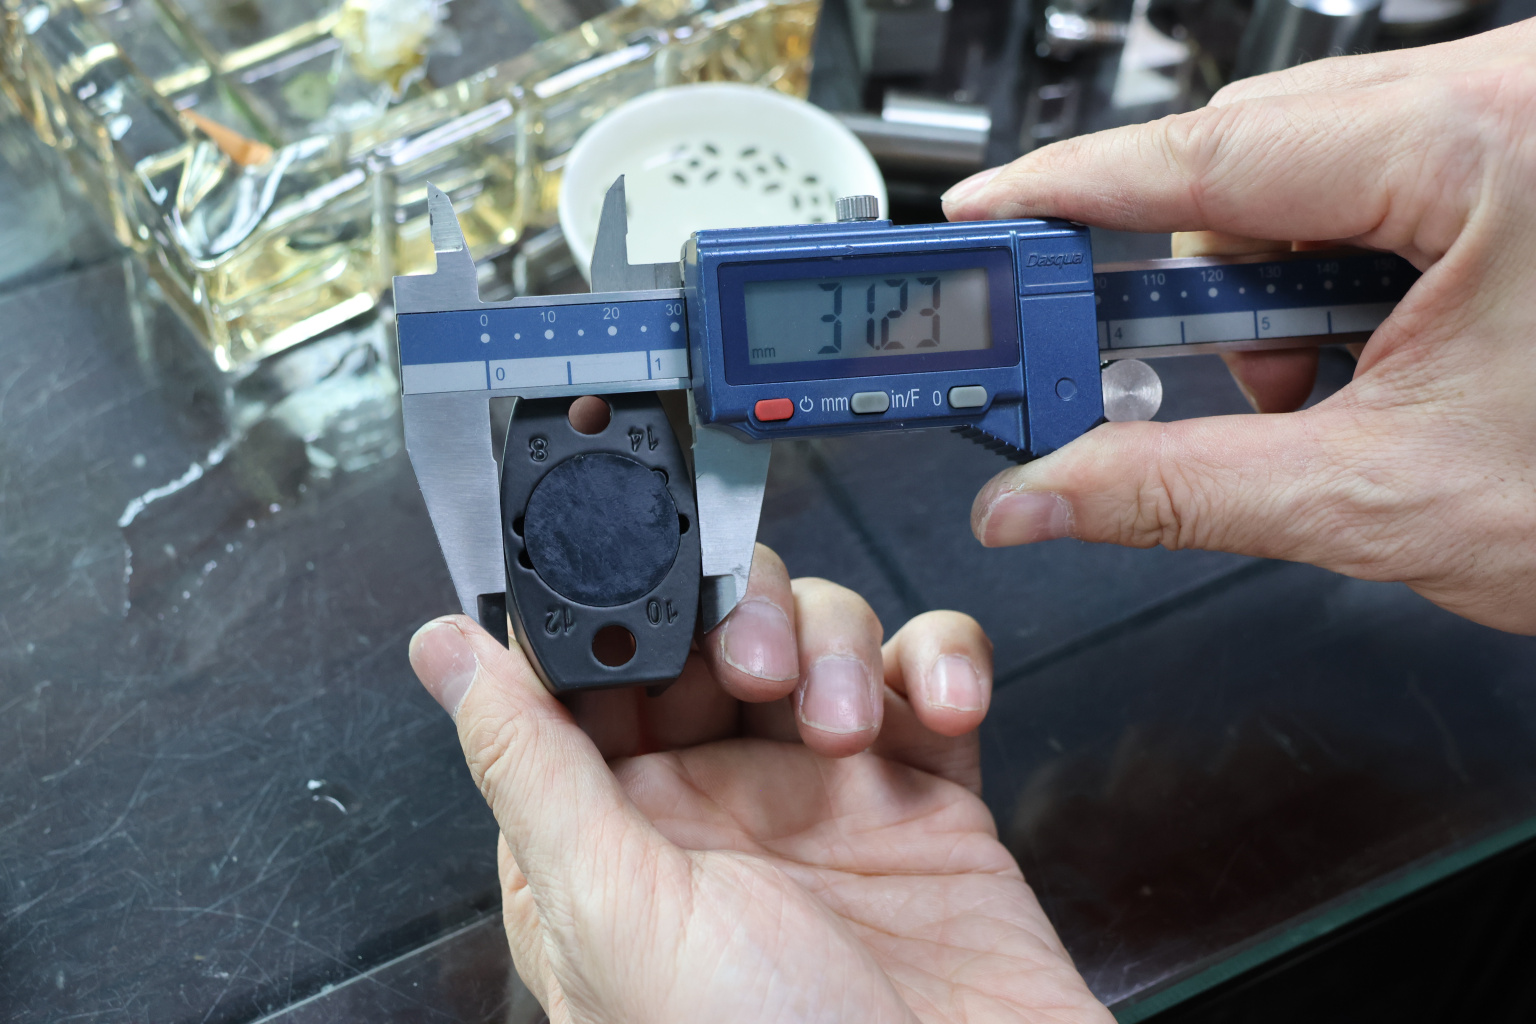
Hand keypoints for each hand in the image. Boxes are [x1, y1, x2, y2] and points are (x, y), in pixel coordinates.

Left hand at [408, 546, 1109, 1022]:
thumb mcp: (616, 913)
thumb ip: (531, 765)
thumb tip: (441, 650)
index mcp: (612, 830)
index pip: (588, 672)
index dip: (608, 608)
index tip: (634, 572)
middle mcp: (714, 802)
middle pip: (710, 627)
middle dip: (738, 611)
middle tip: (753, 665)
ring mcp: (826, 789)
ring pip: (818, 630)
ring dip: (837, 642)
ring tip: (850, 725)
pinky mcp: (926, 788)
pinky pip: (926, 672)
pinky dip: (939, 658)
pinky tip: (942, 703)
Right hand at [943, 19, 1535, 632]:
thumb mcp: (1383, 497)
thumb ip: (1178, 488)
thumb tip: (1045, 491)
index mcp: (1492, 143)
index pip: (1212, 147)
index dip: (1071, 188)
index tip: (984, 216)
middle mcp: (1517, 97)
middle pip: (1257, 152)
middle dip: (1193, 279)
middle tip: (1128, 364)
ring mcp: (1529, 121)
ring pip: (1317, 169)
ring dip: (1272, 287)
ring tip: (1314, 390)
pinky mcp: (1531, 158)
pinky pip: (1381, 182)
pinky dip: (1337, 272)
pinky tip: (1364, 354)